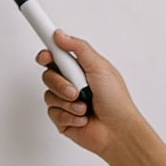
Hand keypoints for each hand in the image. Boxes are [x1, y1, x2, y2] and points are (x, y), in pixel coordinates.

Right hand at [38, 31, 165, 165]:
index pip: (56, 56)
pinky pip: (53, 113)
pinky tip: (83, 118)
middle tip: (75, 90)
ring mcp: (66, 101)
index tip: (45, 56)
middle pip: (48, 75)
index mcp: (80, 69)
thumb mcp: (100, 67)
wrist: (119, 130)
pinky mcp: (63, 118)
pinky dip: (69, 115)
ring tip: (84, 106)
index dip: (47, 55)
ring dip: (68, 102)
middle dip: (60, 83)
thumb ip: (79, 48)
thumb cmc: (116, 101)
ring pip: (49, 95)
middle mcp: (72, 83)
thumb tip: (60, 35)